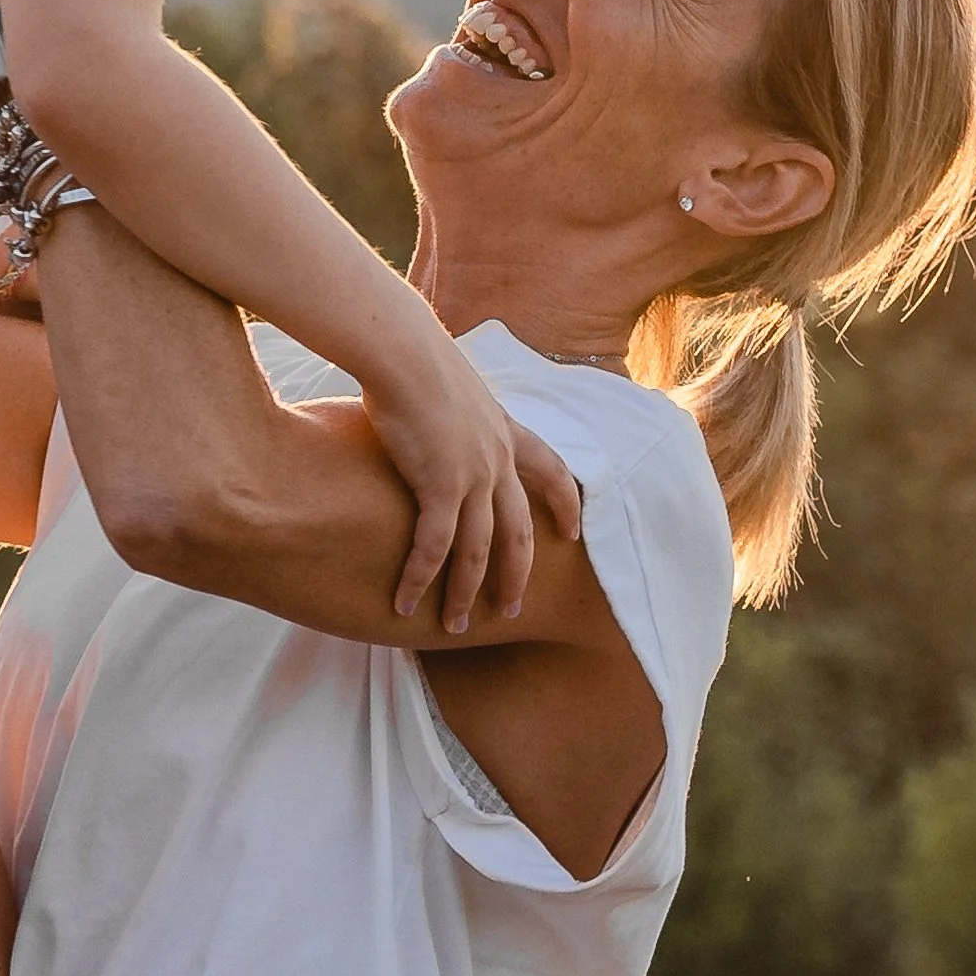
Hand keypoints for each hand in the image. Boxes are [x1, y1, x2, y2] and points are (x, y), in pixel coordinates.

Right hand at [365, 337, 581, 624]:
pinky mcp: (440, 486)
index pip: (551, 470)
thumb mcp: (449, 382)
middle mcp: (497, 458)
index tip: (573, 532)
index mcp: (503, 429)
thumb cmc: (412, 355)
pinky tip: (405, 602)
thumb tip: (432, 409)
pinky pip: (434, 547)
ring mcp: (473, 475)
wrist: (401, 349)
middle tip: (511, 608)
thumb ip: (451, 407)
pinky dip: (420, 578)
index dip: (565, 502)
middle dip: (516, 574)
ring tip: (456, 626)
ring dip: (466, 593)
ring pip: (478, 551)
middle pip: (519, 530)